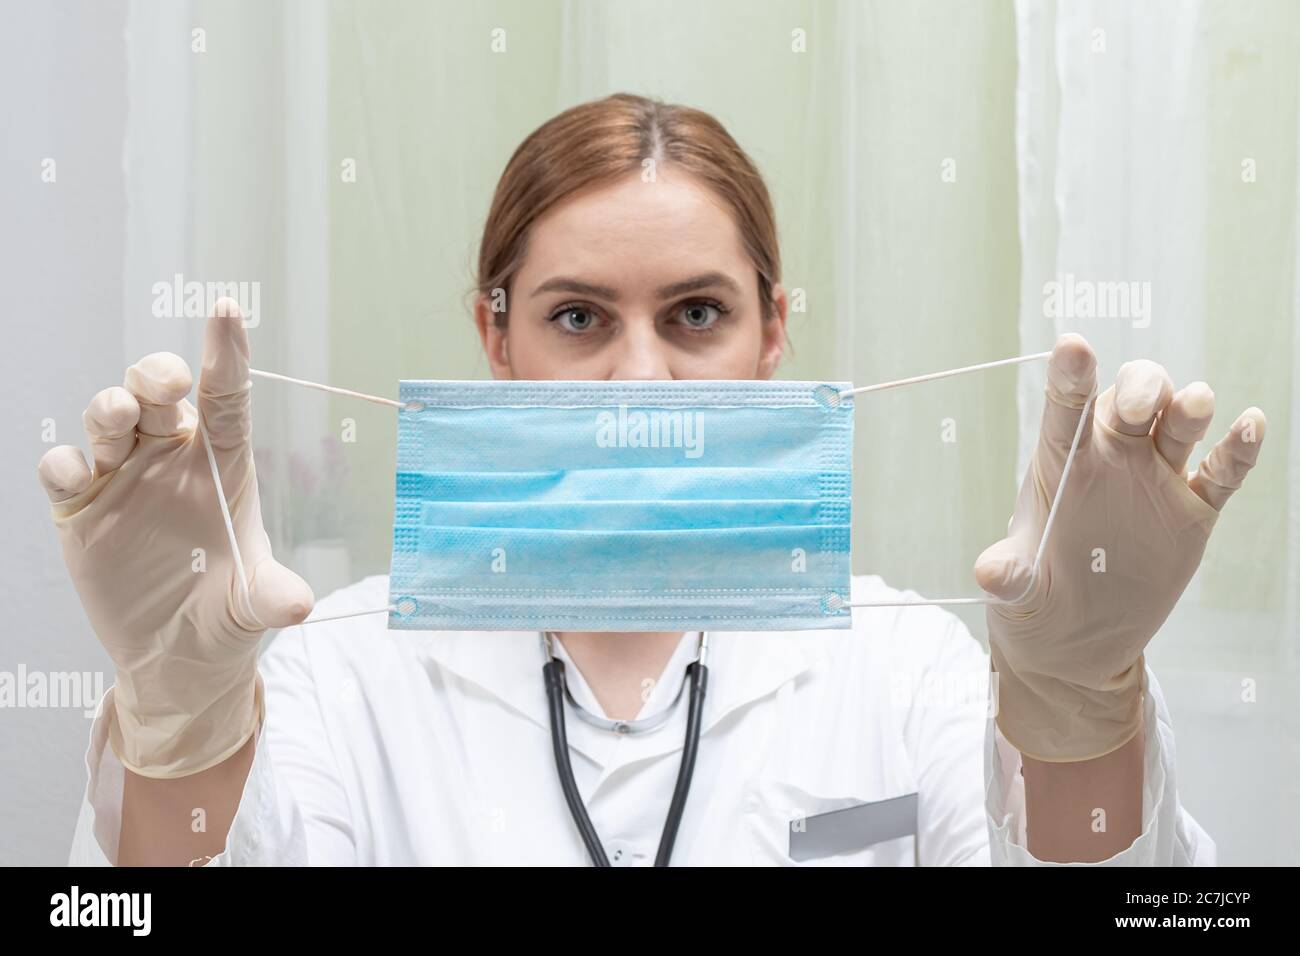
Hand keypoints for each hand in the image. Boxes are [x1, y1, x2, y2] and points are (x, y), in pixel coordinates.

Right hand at [38, 298, 312, 777]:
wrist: (179, 654)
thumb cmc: (227, 610)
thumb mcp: (253, 605)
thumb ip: (271, 596)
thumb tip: (298, 605)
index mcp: (223, 463)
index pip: (227, 396)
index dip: (226, 353)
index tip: (227, 310)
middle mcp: (171, 458)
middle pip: (158, 393)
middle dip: (155, 375)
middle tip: (164, 385)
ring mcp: (123, 478)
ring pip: (107, 418)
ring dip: (109, 410)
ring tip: (118, 420)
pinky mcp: (81, 509)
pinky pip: (64, 469)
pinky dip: (64, 463)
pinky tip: (77, 474)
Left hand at [974, 333, 1264, 761]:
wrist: (1074, 633)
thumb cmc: (1034, 590)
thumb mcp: (1016, 586)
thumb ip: (1008, 572)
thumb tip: (991, 574)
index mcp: (1061, 461)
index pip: (1065, 407)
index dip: (1071, 375)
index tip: (1073, 345)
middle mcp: (1111, 457)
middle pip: (1132, 399)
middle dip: (1139, 391)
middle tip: (1137, 410)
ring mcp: (1155, 479)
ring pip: (1178, 424)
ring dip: (1188, 409)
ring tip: (1193, 404)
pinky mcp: (1192, 510)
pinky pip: (1222, 472)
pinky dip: (1238, 448)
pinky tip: (1250, 426)